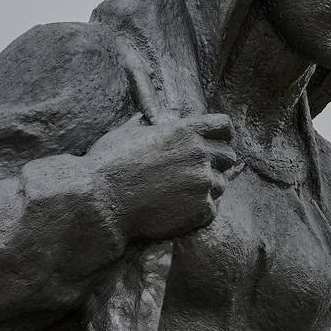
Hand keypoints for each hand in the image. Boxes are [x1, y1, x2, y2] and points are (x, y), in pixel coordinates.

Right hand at [85, 113, 237, 239]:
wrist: (101, 202)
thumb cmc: (108, 165)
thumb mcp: (126, 134)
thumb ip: (144, 125)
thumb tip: (143, 118)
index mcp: (184, 131)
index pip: (224, 126)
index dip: (221, 136)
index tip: (213, 145)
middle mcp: (199, 154)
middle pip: (228, 156)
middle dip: (216, 164)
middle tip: (194, 174)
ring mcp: (203, 182)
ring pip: (221, 184)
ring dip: (206, 189)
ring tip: (179, 194)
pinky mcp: (203, 209)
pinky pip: (211, 209)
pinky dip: (198, 211)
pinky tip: (176, 211)